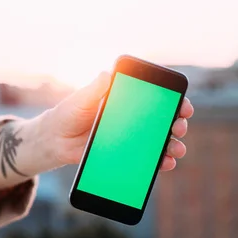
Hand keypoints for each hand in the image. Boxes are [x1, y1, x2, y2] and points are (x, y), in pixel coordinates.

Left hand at [45, 71, 193, 170]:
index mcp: (125, 100)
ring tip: (176, 149)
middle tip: (179, 127)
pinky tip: (166, 164)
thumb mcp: (80, 100)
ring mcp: (131, 137)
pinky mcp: (125, 154)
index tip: (182, 103)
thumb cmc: (68, 113)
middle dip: (178, 123)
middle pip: (164, 119)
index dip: (173, 100)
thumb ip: (95, 89)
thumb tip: (107, 74)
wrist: (55, 140)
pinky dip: (160, 162)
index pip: (155, 97)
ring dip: (173, 144)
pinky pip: (148, 159)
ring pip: (160, 140)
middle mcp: (132, 118)